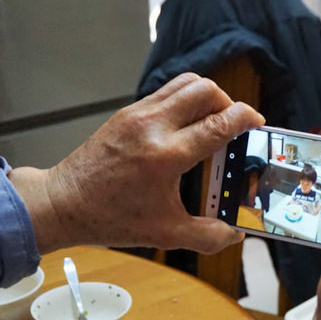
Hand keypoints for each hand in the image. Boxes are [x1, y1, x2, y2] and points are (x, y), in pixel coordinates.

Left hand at [10, 73, 264, 253]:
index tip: (257, 123)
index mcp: (166, 156)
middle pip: (205, 90)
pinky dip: (186, 101)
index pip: (218, 123)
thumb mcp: (166, 234)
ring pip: (186, 83)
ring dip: (207, 97)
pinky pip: (167, 93)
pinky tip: (188, 127)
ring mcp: (137, 115)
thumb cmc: (110, 217)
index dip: (245, 119)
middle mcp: (153, 127)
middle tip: (234, 125)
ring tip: (213, 121)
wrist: (63, 204)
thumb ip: (208, 236)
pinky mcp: (127, 113)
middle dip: (228, 104)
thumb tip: (236, 234)